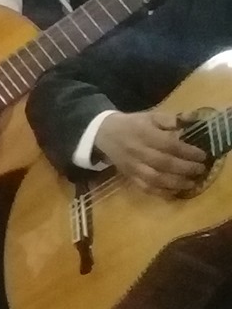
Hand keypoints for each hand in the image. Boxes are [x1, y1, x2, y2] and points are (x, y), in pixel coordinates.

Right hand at [94, 109, 209, 195]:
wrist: (105, 134)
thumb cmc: (133, 124)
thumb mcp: (151, 116)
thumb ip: (171, 119)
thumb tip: (193, 119)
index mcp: (144, 134)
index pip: (169, 145)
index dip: (187, 152)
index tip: (203, 156)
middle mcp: (138, 151)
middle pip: (164, 163)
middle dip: (185, 168)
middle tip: (201, 170)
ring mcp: (133, 166)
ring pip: (155, 178)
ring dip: (175, 183)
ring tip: (191, 183)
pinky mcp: (129, 176)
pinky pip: (145, 187)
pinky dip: (160, 192)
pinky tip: (174, 192)